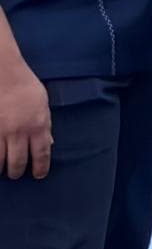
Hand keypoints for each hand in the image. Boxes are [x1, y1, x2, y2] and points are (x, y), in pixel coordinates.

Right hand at [0, 60, 48, 179]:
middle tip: (15, 174)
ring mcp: (1, 131)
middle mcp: (20, 131)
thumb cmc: (25, 86)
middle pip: (18, 161)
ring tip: (1, 169)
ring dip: (0, 167)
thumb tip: (49, 143)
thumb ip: (45, 125)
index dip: (40, 168)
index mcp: (38, 125)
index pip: (41, 154)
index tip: (38, 175)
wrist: (3, 73)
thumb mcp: (42, 104)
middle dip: (17, 171)